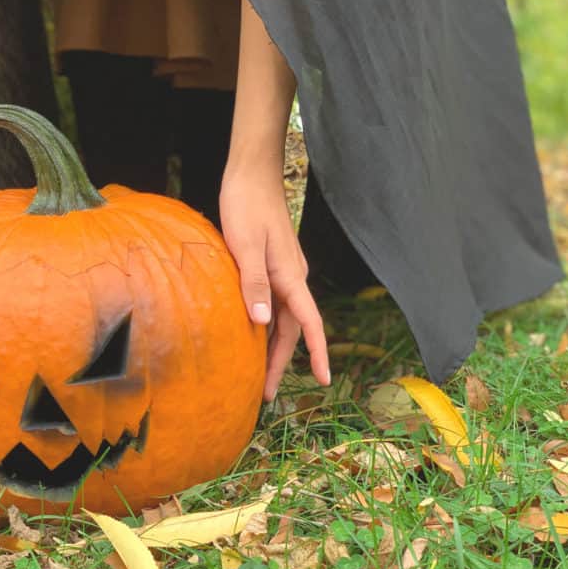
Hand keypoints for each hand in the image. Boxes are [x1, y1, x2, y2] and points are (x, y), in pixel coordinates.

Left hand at [220, 165, 329, 400]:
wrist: (250, 174)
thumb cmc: (246, 205)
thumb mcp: (244, 244)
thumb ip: (253, 282)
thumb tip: (261, 322)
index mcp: (289, 275)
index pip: (309, 323)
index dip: (317, 352)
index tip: (323, 380)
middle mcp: (291, 277)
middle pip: (293, 329)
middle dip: (282, 362)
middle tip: (268, 394)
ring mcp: (282, 271)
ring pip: (282, 318)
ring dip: (273, 346)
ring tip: (258, 375)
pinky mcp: (271, 265)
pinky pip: (273, 303)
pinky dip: (265, 325)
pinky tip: (251, 335)